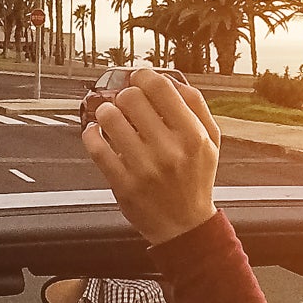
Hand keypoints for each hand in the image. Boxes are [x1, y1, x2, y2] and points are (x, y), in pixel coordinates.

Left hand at [80, 70, 221, 245]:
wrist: (185, 226)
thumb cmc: (195, 179)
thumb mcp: (211, 141)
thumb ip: (196, 107)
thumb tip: (169, 79)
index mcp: (193, 136)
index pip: (160, 87)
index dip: (143, 76)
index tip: (138, 79)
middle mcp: (169, 151)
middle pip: (131, 98)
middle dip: (125, 95)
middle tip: (126, 103)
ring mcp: (144, 168)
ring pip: (109, 118)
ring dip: (106, 112)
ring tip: (111, 117)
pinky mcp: (123, 184)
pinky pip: (96, 146)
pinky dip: (91, 133)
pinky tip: (97, 133)